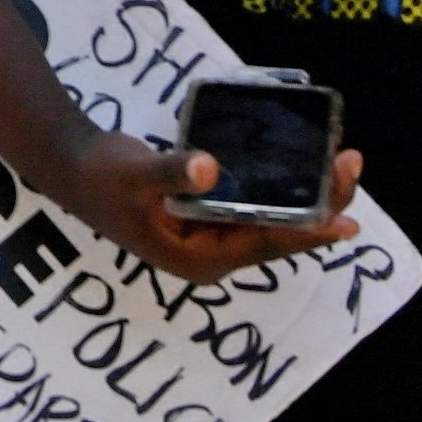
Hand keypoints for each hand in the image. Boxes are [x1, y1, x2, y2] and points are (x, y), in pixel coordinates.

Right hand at [49, 130, 364, 280]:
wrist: (71, 164)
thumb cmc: (101, 175)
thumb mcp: (135, 175)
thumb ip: (171, 172)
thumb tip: (208, 168)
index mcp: (199, 258)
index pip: (265, 245)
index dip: (309, 230)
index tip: (348, 218)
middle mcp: (212, 253)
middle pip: (278, 232)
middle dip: (318, 203)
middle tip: (349, 164)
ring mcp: (211, 234)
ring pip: (271, 217)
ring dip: (304, 192)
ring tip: (340, 162)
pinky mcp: (208, 213)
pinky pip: (255, 203)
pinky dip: (280, 185)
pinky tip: (301, 163)